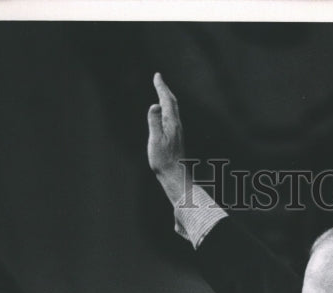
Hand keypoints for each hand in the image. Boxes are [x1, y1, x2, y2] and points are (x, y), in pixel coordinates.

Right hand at [147, 72, 186, 198]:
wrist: (175, 175)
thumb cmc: (163, 160)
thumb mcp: (155, 140)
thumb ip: (154, 122)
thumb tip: (155, 105)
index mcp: (171, 123)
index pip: (166, 100)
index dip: (161, 87)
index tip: (157, 75)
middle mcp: (177, 125)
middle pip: (172, 103)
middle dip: (165, 90)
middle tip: (158, 79)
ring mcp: (178, 132)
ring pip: (174, 110)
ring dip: (167, 98)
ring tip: (162, 91)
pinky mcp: (176, 137)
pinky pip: (172, 117)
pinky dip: (168, 108)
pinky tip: (166, 113)